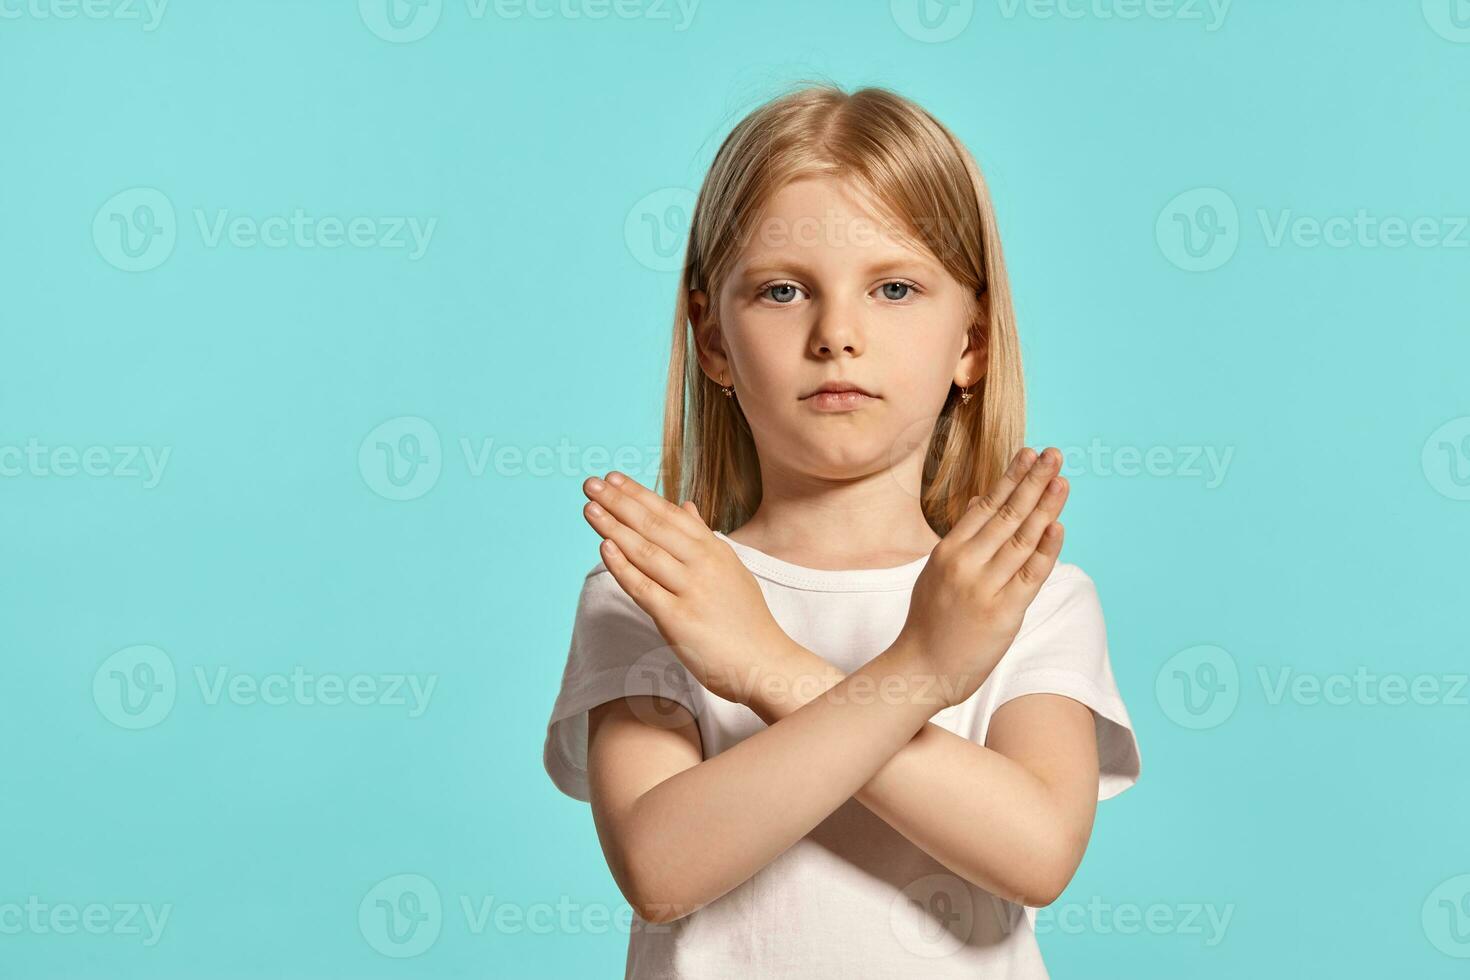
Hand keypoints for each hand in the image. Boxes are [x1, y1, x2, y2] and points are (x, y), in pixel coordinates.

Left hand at [581, 471, 795, 706]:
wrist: (766, 663)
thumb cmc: (747, 620)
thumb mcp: (731, 569)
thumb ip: (705, 538)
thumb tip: (686, 506)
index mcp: (715, 550)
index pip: (670, 514)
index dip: (639, 494)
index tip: (613, 478)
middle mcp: (703, 564)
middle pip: (654, 526)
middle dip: (619, 502)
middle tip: (591, 484)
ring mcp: (691, 590)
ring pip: (645, 551)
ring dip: (614, 527)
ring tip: (590, 508)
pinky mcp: (678, 619)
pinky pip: (643, 588)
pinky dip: (622, 566)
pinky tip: (604, 546)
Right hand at [895, 446, 1069, 709]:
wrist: (920, 670)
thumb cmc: (930, 624)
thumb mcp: (936, 573)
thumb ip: (961, 539)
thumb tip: (984, 500)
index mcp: (947, 552)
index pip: (985, 506)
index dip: (1009, 478)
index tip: (1028, 454)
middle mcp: (966, 565)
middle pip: (1007, 515)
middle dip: (1033, 482)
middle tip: (1054, 455)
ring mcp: (984, 588)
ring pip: (1022, 540)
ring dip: (1045, 507)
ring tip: (1062, 480)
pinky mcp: (1003, 613)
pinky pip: (1030, 576)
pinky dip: (1045, 550)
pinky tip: (1057, 527)